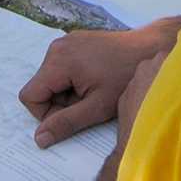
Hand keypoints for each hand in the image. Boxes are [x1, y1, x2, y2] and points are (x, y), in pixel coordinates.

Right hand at [19, 23, 173, 147]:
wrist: (150, 48)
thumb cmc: (126, 78)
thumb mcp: (97, 107)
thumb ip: (66, 123)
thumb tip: (39, 139)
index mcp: (58, 61)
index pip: (30, 96)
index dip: (46, 113)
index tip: (72, 116)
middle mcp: (56, 47)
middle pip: (41, 86)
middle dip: (60, 102)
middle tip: (89, 104)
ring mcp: (66, 41)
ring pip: (51, 78)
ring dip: (68, 92)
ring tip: (95, 92)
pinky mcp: (75, 41)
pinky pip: (62, 67)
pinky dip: (74, 80)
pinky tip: (96, 81)